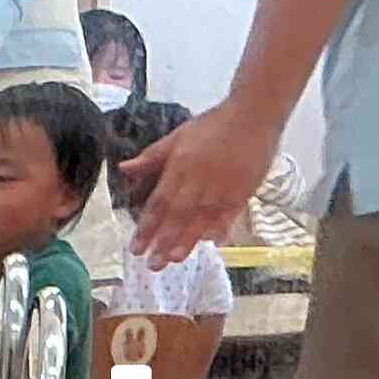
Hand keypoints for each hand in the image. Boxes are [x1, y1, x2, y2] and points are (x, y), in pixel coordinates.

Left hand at [123, 97, 278, 264]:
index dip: (146, 228)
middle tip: (152, 265)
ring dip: (188, 241)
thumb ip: (152, 157)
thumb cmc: (214, 125)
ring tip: (175, 260)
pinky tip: (211, 243)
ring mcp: (224, 186)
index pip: (159, 203)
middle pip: (179, 216)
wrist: (255, 112)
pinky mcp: (244, 188)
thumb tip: (123, 169)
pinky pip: (230, 213)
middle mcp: (200, 179)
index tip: (136, 249)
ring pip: (203, 219)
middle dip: (164, 242)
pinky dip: (221, 228)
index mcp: (181, 166)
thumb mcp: (178, 136)